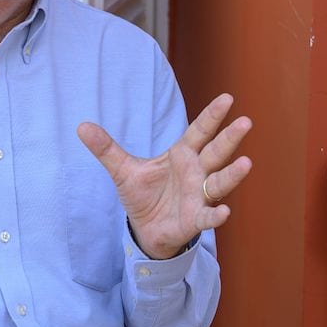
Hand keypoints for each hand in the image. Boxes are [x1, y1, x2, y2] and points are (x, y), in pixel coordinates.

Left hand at [77, 93, 250, 259]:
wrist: (146, 228)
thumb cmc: (143, 194)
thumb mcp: (122, 170)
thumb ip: (105, 148)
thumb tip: (81, 126)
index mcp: (182, 154)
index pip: (199, 131)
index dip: (212, 115)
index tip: (227, 98)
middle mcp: (196, 172)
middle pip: (216, 152)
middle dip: (229, 138)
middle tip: (245, 122)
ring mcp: (198, 195)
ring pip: (218, 182)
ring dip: (232, 174)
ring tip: (245, 163)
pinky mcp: (196, 219)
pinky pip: (208, 215)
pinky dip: (215, 214)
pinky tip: (224, 212)